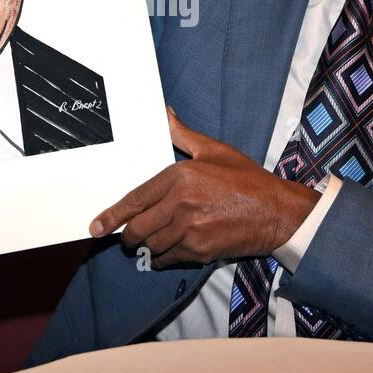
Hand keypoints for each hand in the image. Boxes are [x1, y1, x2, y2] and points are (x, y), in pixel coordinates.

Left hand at [90, 107, 317, 267]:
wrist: (277, 212)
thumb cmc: (246, 179)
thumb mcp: (214, 151)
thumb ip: (183, 135)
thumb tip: (165, 113)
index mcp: (179, 175)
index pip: (135, 200)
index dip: (112, 216)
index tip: (96, 227)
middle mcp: (180, 202)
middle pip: (138, 229)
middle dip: (129, 237)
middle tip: (130, 238)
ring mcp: (189, 229)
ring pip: (152, 246)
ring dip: (150, 247)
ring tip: (157, 241)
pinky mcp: (200, 250)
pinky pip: (170, 259)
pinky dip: (166, 258)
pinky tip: (173, 251)